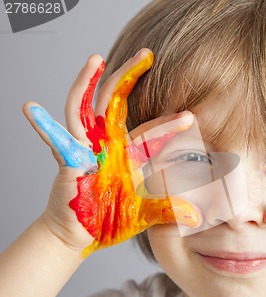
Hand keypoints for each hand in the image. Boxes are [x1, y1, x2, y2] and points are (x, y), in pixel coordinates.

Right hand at [24, 49, 199, 255]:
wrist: (81, 234)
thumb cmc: (111, 218)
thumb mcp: (142, 214)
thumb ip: (166, 210)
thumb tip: (196, 219)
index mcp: (128, 154)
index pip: (150, 133)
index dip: (168, 125)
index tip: (189, 117)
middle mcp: (107, 145)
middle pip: (116, 102)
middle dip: (129, 77)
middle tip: (146, 54)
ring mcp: (85, 149)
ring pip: (85, 109)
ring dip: (87, 84)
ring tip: (96, 59)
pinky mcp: (66, 160)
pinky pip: (55, 140)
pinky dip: (44, 126)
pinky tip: (31, 108)